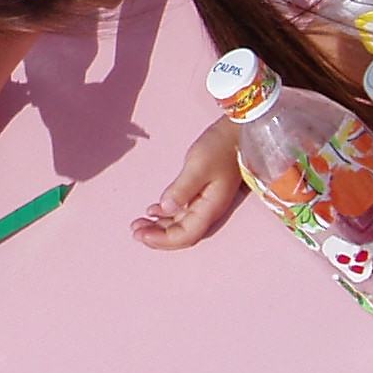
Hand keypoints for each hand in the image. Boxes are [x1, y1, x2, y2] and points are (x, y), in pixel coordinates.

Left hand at [132, 119, 243, 250]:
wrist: (238, 132)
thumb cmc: (221, 147)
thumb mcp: (199, 165)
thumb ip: (182, 188)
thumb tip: (165, 209)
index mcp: (210, 208)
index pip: (186, 235)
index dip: (163, 240)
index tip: (141, 235)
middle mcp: (208, 210)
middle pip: (182, 234)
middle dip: (158, 237)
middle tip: (134, 232)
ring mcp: (205, 203)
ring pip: (180, 224)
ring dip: (159, 226)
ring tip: (138, 224)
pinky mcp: (201, 193)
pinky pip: (181, 211)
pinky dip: (165, 214)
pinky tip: (152, 211)